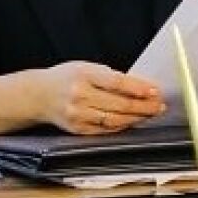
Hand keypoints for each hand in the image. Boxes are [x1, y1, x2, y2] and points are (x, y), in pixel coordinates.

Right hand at [33, 61, 165, 134]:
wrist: (38, 95)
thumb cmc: (66, 78)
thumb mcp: (86, 67)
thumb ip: (110, 77)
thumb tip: (141, 86)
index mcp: (83, 75)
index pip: (117, 82)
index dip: (138, 88)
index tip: (155, 91)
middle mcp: (79, 96)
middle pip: (119, 104)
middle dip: (144, 106)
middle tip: (159, 105)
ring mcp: (78, 115)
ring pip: (115, 120)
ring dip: (137, 118)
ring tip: (151, 113)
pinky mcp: (78, 129)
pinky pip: (106, 129)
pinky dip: (122, 125)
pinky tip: (133, 121)